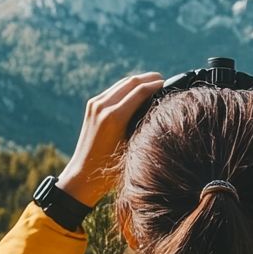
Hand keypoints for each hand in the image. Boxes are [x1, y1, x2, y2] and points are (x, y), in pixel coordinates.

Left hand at [57, 72, 162, 205]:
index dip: (157, 85)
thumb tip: (159, 108)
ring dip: (139, 81)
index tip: (169, 85)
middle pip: (131, 81)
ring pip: (122, 83)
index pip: (141, 90)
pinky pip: (114, 90)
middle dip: (149, 79)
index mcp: (114, 117)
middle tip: (164, 80)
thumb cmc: (110, 168)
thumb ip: (143, 124)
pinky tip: (138, 92)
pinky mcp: (92, 106)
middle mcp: (103, 106)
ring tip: (154, 84)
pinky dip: (128, 88)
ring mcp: (95, 104)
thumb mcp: (133, 146)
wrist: (83, 174)